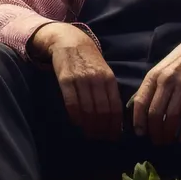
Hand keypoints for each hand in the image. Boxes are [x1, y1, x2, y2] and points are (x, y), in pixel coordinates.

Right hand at [31, 23, 121, 140]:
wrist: (70, 41)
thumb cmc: (89, 60)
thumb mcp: (104, 72)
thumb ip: (109, 91)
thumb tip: (116, 117)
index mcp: (109, 79)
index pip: (115, 107)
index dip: (114, 125)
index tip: (113, 137)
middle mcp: (96, 79)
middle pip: (102, 111)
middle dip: (102, 129)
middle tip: (100, 138)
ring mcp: (80, 79)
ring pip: (87, 109)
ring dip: (88, 126)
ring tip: (89, 134)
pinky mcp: (65, 79)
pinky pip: (71, 103)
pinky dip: (75, 116)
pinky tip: (77, 123)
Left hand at [131, 24, 180, 145]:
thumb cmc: (178, 62)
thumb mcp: (159, 70)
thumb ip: (149, 89)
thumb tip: (137, 113)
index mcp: (152, 76)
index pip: (140, 102)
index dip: (138, 121)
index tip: (140, 134)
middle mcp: (166, 81)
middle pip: (155, 113)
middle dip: (154, 132)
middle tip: (156, 142)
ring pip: (172, 116)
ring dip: (169, 133)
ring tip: (168, 141)